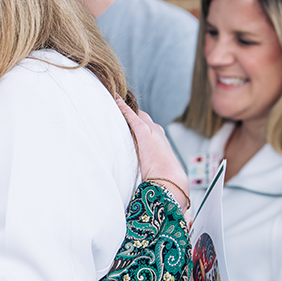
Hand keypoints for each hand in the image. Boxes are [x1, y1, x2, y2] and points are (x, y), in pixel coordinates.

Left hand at [116, 97, 189, 211]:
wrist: (170, 182)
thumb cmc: (162, 180)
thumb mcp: (150, 168)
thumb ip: (142, 164)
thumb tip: (132, 174)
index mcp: (158, 140)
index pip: (144, 125)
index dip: (133, 120)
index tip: (121, 116)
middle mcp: (156, 132)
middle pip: (141, 116)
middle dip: (128, 111)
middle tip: (112, 103)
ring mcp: (151, 131)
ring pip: (136, 114)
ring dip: (124, 108)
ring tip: (110, 98)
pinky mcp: (145, 132)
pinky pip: (131, 115)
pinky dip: (123, 106)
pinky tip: (114, 98)